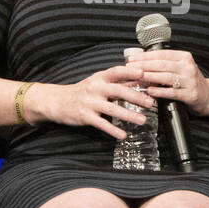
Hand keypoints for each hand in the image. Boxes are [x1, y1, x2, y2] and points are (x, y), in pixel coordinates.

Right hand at [34, 64, 156, 139]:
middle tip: (150, 102)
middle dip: (136, 97)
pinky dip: (113, 130)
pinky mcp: (85, 116)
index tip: (143, 73)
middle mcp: (95, 88)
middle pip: (118, 91)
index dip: (129, 72)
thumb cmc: (83, 91)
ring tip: (142, 120)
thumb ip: (118, 82)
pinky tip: (123, 135)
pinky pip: (102, 124)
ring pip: (112, 108)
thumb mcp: (98, 82)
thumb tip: (140, 79)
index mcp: (100, 78)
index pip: (116, 72)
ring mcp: (90, 102)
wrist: (58, 101)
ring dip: (129, 115)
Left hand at [128, 49, 208, 115]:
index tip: (131, 59)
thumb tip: (140, 62)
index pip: (161, 54)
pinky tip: (150, 91)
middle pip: (161, 64)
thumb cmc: (190, 81)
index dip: (144, 56)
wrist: (208, 96)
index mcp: (184, 57)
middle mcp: (188, 67)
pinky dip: (159, 91)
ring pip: (166, 77)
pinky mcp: (190, 94)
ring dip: (149, 77)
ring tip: (137, 77)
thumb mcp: (180, 67)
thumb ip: (165, 64)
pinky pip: (172, 92)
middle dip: (143, 65)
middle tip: (129, 68)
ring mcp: (190, 80)